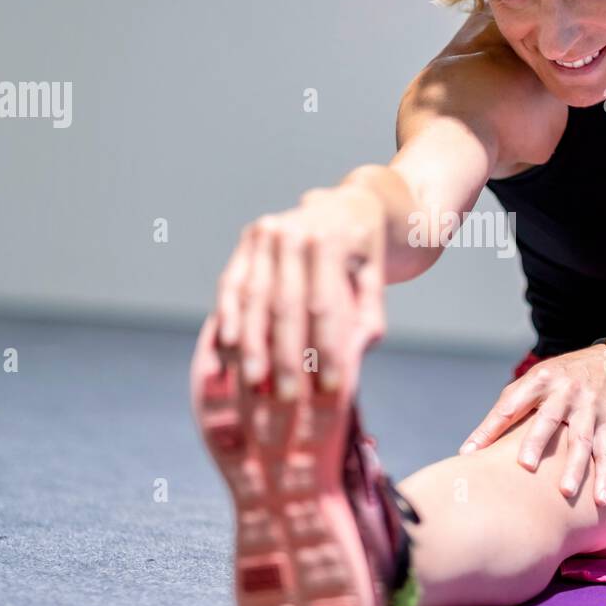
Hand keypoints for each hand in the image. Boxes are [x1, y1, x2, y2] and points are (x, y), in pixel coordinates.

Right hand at [213, 184, 386, 444]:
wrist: (345, 208)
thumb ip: (367, 318)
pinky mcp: (245, 244)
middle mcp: (294, 232)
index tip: (328, 387)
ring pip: (255, 296)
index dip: (325, 348)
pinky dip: (229, 315)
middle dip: (285, 354)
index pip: (324, 305)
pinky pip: (232, 284)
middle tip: (284, 397)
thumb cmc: (364, 257)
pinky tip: (230, 345)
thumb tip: (351, 360)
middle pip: (286, 304)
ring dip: (252, 343)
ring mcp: (265, 235)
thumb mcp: (376, 281)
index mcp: (332, 240)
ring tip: (254, 381)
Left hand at [458, 345, 605, 505]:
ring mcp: (588, 406)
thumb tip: (470, 450)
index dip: (489, 429)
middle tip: (526, 466)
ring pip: (581, 439)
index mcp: (538, 381)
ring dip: (575, 467)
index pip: (509, 406)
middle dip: (537, 442)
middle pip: (548, 419)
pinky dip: (605, 476)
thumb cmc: (557, 380)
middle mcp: (564, 391)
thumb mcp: (531, 383)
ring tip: (566, 492)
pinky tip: (600, 500)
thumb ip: (505, 411)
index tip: (470, 453)